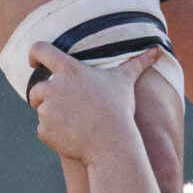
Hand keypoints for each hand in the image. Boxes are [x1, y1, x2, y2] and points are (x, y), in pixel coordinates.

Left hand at [26, 45, 150, 164]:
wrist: (112, 144)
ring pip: (42, 110)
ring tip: (76, 124)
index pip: (40, 49)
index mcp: (68, 70)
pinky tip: (72, 137)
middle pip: (37, 89)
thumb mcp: (125, 81)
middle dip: (46, 98)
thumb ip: (138, 62)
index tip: (34, 63)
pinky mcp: (44, 130)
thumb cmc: (119, 109)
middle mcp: (53, 86)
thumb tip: (159, 49)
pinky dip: (54, 135)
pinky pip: (43, 130)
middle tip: (68, 109)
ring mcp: (46, 109)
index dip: (34, 54)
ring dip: (53, 117)